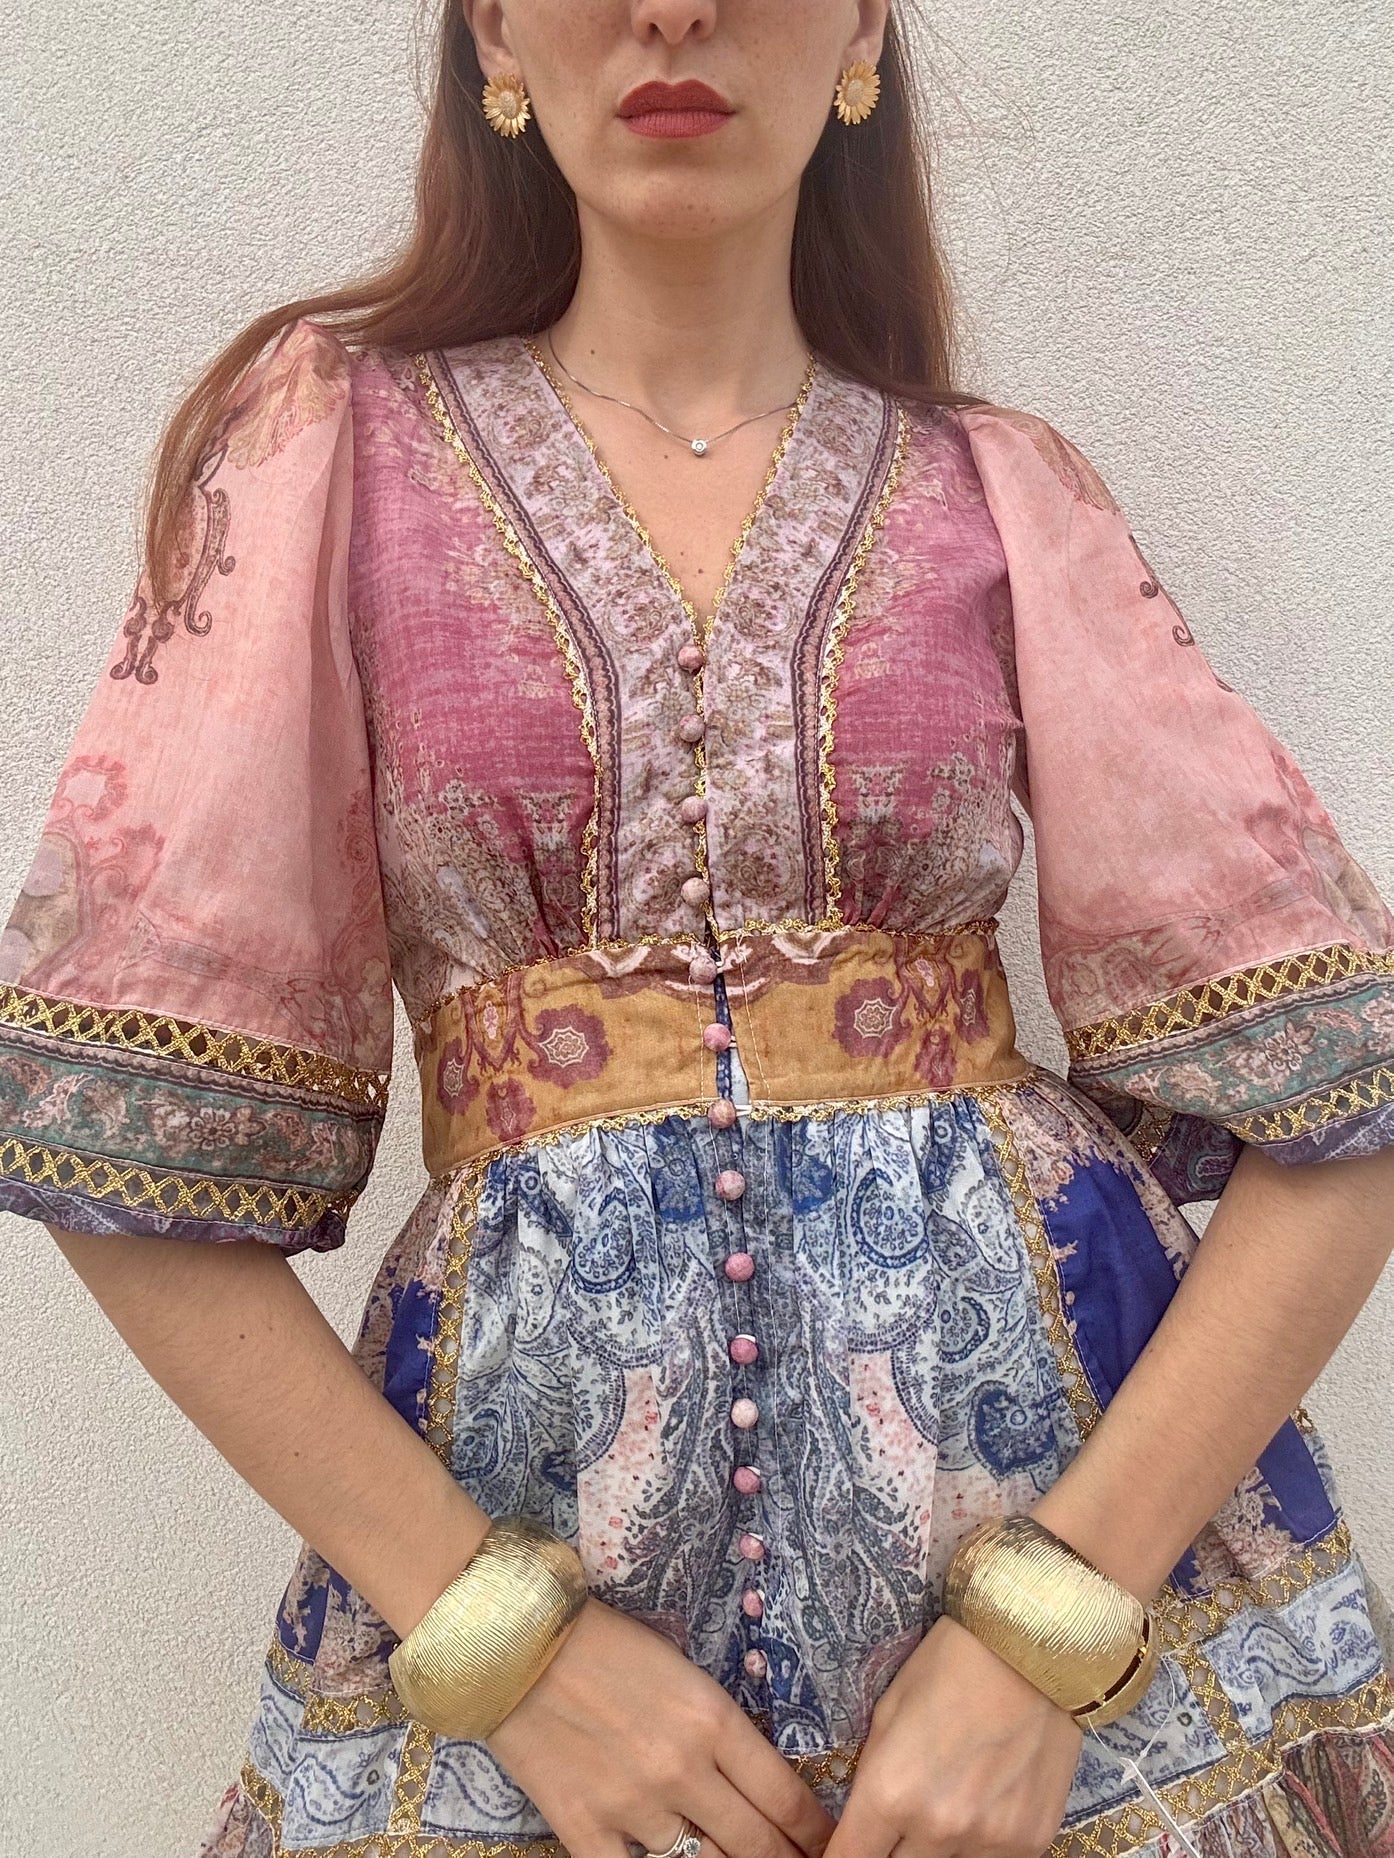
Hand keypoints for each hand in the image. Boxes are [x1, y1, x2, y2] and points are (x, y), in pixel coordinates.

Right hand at [486, 1596, 836, 1857]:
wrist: (516, 1641)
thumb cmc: (604, 1641)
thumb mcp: (681, 1670)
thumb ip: (717, 1728)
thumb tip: (752, 1781)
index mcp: (713, 1721)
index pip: (786, 1799)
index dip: (816, 1835)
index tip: (828, 1847)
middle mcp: (683, 1771)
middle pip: (757, 1846)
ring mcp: (634, 1806)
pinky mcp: (584, 1828)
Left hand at [824, 1614, 1081, 1857]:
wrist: (1032, 1647)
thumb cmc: (949, 1665)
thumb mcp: (888, 1712)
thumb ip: (873, 1778)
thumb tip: (863, 1826)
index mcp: (890, 1793)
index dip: (843, 1854)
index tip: (851, 1845)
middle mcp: (938, 1829)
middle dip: (891, 1849)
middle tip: (900, 1819)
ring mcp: (989, 1841)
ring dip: (936, 1850)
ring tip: (946, 1804)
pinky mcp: (1032, 1841)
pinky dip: (979, 1847)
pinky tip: (984, 1807)